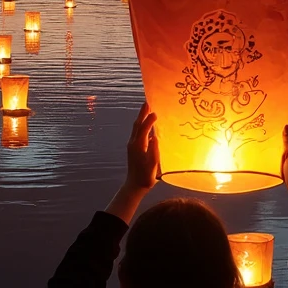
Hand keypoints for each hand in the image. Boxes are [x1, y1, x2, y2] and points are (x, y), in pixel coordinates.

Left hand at [107, 104, 159, 221]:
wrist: (134, 185)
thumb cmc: (145, 177)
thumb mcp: (152, 164)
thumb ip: (154, 150)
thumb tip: (155, 136)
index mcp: (138, 146)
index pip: (143, 129)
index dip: (149, 120)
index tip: (155, 112)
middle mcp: (133, 143)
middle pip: (137, 125)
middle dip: (142, 113)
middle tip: (147, 102)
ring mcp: (132, 146)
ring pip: (136, 128)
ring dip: (141, 118)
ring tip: (147, 109)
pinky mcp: (133, 149)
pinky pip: (138, 133)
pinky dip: (142, 126)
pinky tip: (148, 126)